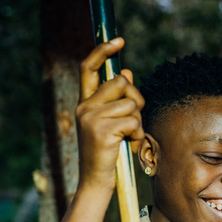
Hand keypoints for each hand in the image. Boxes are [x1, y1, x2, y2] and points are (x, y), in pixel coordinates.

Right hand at [76, 38, 144, 193]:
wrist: (95, 181)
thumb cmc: (106, 154)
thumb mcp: (110, 123)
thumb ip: (116, 99)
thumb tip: (126, 71)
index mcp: (84, 103)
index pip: (88, 67)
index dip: (102, 50)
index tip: (119, 40)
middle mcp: (84, 107)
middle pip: (120, 82)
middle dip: (135, 98)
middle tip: (133, 121)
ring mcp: (91, 118)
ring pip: (131, 102)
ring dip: (138, 121)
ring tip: (128, 137)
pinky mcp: (103, 130)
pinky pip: (134, 120)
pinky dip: (137, 133)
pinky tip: (128, 145)